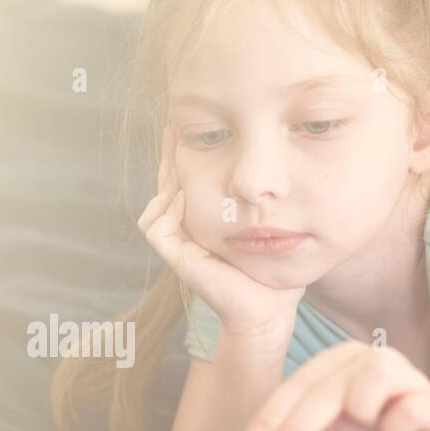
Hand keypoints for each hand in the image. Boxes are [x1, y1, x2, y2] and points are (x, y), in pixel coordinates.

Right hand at [138, 125, 304, 346]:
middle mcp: (186, 229)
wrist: (270, 307)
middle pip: (166, 182)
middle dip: (171, 154)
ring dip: (169, 176)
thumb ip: (261, 194)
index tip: (189, 123)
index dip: (183, 150)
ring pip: (159, 199)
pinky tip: (186, 192)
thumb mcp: (269, 219)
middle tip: (175, 126)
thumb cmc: (273, 265)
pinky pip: (156, 224)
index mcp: (202, 218)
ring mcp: (177, 244)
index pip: (183, 177)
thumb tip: (272, 160)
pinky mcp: (176, 257)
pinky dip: (169, 207)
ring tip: (181, 151)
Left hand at [244, 341, 429, 430]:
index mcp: (340, 362)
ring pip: (372, 376)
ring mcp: (406, 376)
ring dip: (358, 410)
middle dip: (296, 427)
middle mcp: (371, 359)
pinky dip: (396, 425)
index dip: (273, 413)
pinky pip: (412, 408)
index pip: (299, 383)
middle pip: (326, 388)